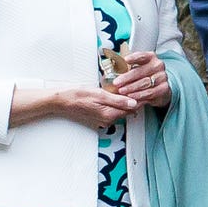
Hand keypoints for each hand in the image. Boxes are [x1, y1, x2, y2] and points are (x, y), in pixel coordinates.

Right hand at [16, 84, 133, 130]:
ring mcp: (103, 120)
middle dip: (135, 99)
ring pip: (120, 111)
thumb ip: (118, 100)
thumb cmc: (78, 95)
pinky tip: (117, 95)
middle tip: (141, 86)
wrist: (62, 102)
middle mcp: (108, 120)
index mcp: (110, 115)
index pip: (132, 108)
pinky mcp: (99, 118)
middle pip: (127, 110)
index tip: (145, 88)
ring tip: (131, 89)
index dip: (140, 98)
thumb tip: (134, 103)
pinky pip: (113, 111)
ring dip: (126, 101)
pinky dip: (117, 104)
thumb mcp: (99, 94)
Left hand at [110, 53, 171, 109]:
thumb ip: (127, 66)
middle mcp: (158, 65)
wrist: (158, 88)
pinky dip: (139, 95)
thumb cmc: (143, 76)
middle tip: (116, 83)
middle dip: (127, 78)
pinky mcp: (164, 88)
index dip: (134, 58)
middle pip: (141, 71)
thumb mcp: (136, 68)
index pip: (142, 55)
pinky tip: (131, 97)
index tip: (125, 59)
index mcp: (151, 57)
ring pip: (145, 82)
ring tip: (122, 91)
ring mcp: (162, 77)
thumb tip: (111, 65)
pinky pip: (150, 92)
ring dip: (132, 88)